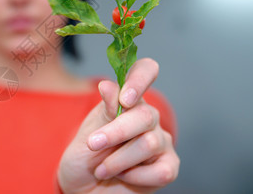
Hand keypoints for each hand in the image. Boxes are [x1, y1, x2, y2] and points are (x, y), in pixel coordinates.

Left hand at [57, 58, 178, 192]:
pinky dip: (135, 177)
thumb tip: (108, 84)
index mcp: (128, 100)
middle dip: (116, 132)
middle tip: (93, 144)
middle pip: (145, 115)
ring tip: (101, 169)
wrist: (83, 188)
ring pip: (149, 143)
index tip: (125, 99)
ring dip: (118, 160)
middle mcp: (148, 118)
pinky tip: (123, 177)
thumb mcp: (89, 131)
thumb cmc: (86, 156)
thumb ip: (105, 110)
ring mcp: (161, 142)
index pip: (145, 71)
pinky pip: (162, 171)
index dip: (140, 79)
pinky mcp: (168, 167)